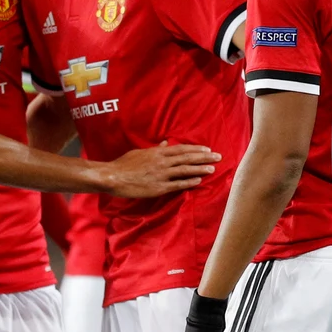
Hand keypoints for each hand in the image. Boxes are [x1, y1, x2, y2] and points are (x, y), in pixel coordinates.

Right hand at [101, 142, 218, 197]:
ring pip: (184, 170)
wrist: (112, 176)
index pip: (181, 149)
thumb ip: (154, 149)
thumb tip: (164, 144)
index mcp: (157, 152)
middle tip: (218, 157)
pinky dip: (188, 182)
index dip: (196, 149)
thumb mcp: (140, 152)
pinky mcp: (158, 187)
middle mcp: (162, 162)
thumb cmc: (124, 164)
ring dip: (200, 169)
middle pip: (187, 158)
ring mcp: (161, 175)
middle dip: (204, 157)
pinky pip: (176, 184)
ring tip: (213, 169)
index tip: (208, 150)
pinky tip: (199, 181)